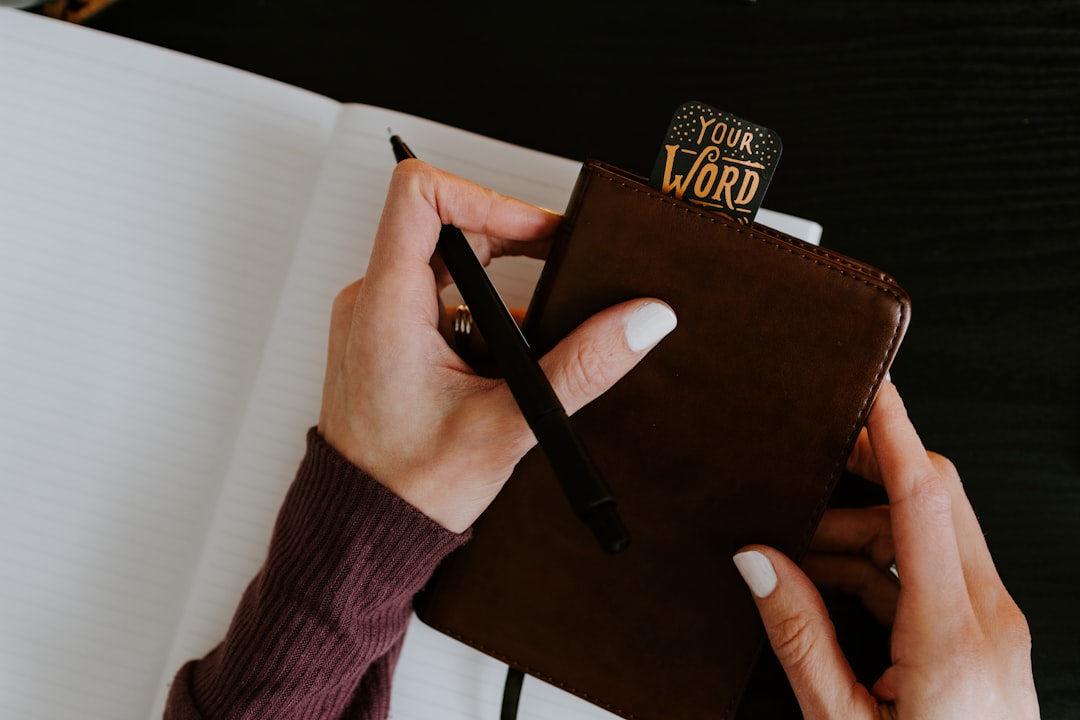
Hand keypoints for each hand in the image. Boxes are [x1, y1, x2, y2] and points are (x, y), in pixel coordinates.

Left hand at [318, 160, 675, 532]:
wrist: (365, 526)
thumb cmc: (412, 485)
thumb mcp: (511, 423)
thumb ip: (582, 367)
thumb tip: (642, 320)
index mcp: (385, 306)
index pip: (420, 195)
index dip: (486, 196)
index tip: (538, 230)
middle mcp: (373, 300)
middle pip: (447, 224)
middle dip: (513, 239)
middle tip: (564, 260)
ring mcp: (378, 316)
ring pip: (447, 263)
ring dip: (502, 284)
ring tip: (539, 326)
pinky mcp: (389, 336)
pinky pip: (440, 296)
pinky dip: (484, 313)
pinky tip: (511, 357)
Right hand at [732, 382, 1039, 718]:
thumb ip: (798, 635)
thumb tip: (758, 561)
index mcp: (953, 633)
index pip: (925, 497)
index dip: (895, 432)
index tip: (873, 387)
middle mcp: (986, 617)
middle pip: (933, 500)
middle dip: (868, 472)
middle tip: (809, 463)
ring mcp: (991, 627)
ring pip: (927, 535)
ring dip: (859, 529)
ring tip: (794, 554)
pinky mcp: (983, 639)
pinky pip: (929, 574)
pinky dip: (875, 568)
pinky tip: (824, 587)